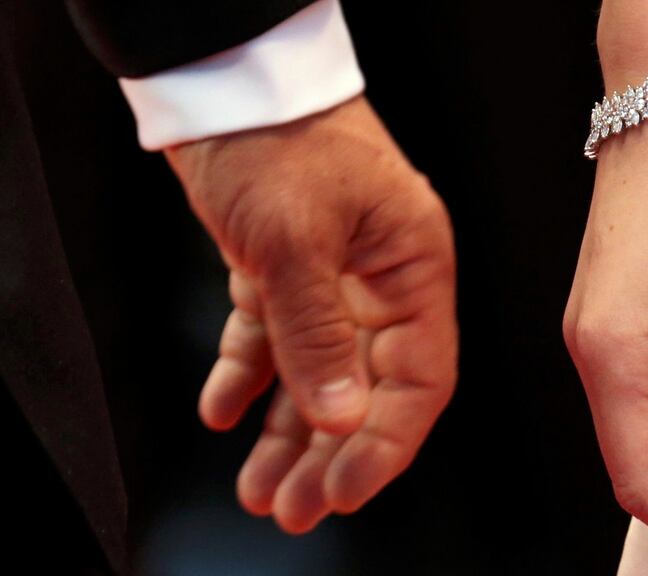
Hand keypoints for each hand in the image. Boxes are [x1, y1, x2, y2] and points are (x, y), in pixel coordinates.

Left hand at [165, 96, 457, 532]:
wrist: (230, 82)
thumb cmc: (279, 138)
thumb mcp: (295, 241)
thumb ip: (318, 335)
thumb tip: (344, 417)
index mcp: (413, 269)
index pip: (419, 379)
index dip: (385, 444)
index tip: (342, 491)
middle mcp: (382, 281)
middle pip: (367, 388)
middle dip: (330, 453)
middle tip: (294, 505)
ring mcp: (336, 278)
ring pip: (320, 374)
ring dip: (289, 431)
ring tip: (260, 485)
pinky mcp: (288, 271)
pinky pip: (274, 339)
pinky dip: (249, 375)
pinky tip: (224, 410)